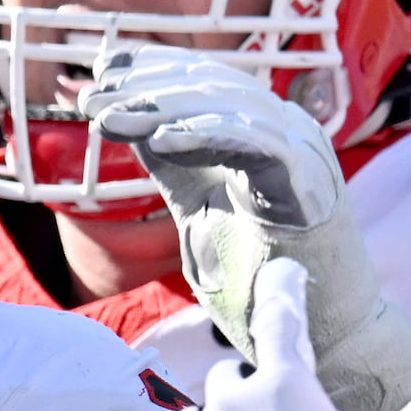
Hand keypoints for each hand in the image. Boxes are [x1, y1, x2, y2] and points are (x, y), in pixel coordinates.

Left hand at [88, 57, 410, 410]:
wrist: (320, 340)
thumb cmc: (261, 283)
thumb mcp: (199, 213)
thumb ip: (173, 168)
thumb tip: (127, 120)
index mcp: (261, 136)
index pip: (206, 83)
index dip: (154, 69)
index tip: (101, 71)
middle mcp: (286, 134)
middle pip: (213, 86)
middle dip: (145, 86)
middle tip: (90, 96)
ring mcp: (304, 154)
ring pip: (229, 105)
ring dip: (162, 107)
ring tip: (107, 118)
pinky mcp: (311, 183)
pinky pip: (255, 142)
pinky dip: (206, 134)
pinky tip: (159, 140)